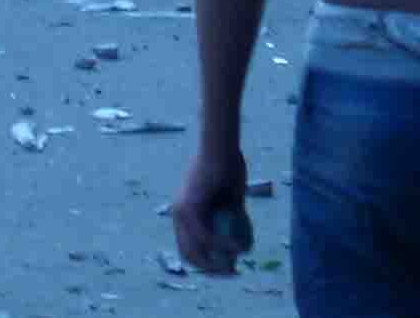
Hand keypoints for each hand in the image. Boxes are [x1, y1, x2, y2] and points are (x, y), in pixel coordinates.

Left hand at [172, 150, 250, 274]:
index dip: (205, 263)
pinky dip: (223, 246)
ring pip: (196, 250)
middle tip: (231, 273)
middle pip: (189, 254)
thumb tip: (241, 237)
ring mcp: (182, 210)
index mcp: (184, 211)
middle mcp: (178, 213)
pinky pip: (207, 236)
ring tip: (235, 267)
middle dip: (210, 269)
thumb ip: (231, 215)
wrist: (222, 145)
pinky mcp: (191, 207)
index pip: (189, 247)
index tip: (225, 269)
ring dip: (216, 264)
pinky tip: (238, 249)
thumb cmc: (228, 163)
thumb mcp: (231, 196)